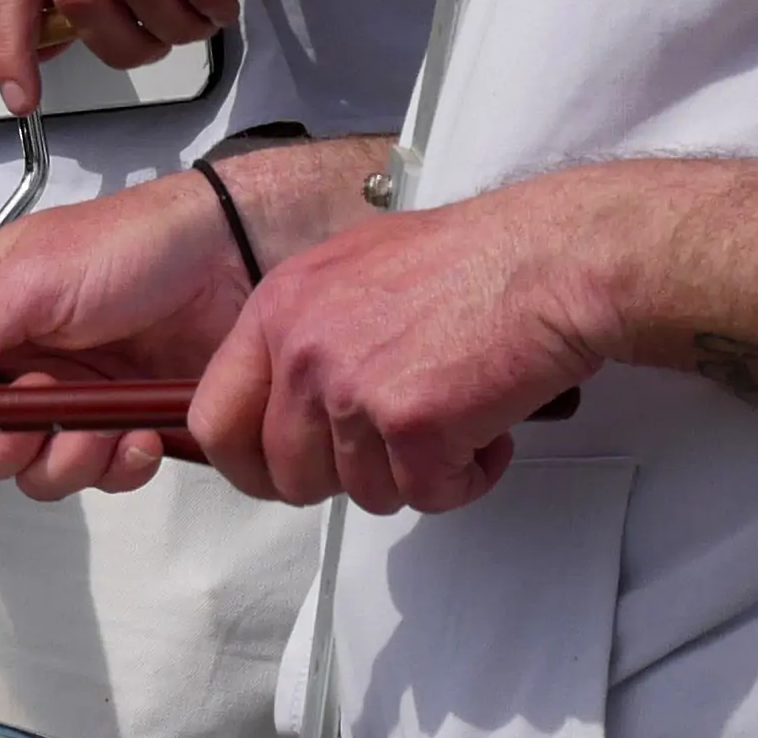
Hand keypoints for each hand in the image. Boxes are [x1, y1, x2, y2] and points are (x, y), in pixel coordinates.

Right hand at [0, 176, 251, 496]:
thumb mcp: (37, 275)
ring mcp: (66, 400)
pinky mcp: (116, 426)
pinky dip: (119, 465)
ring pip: (36, 472)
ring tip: (99, 426)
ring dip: (66, 460)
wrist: (230, 259)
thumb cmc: (130, 246)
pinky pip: (100, 476)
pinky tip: (139, 433)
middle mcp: (15, 365)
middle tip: (30, 424)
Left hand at [183, 173, 619, 515]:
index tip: (280, 473)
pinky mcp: (412, 427)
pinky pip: (428, 497)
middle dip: (346, 476)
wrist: (544, 261)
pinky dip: (465, 477)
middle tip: (396, 442)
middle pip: (288, 475)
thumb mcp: (349, 272)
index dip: (248, 464)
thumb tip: (286, 400)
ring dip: (415, 472)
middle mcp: (303, 350)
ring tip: (454, 414)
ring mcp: (353, 391)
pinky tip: (486, 428)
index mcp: (278, 309)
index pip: (214, 420)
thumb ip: (305, 334)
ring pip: (363, 493)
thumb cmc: (466, 261)